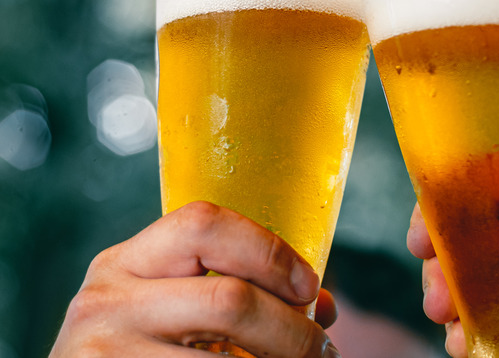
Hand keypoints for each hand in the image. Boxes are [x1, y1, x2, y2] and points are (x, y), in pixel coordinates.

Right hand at [50, 201, 339, 356]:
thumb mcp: (166, 310)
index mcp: (126, 263)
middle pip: (230, 300)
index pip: (204, 223)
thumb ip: (235, 293)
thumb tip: (322, 308)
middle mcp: (107, 302)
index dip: (269, 250)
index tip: (307, 286)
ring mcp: (105, 354)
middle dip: (292, 330)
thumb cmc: (134, 350)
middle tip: (320, 351)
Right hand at [408, 151, 498, 356]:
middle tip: (436, 289)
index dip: (446, 198)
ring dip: (453, 300)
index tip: (425, 230)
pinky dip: (481, 336)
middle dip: (442, 262)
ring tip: (451, 322)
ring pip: (479, 283)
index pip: (487, 178)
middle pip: (471, 236)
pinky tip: (474, 346)